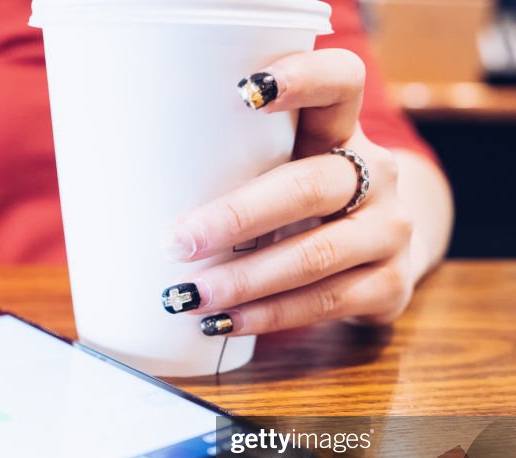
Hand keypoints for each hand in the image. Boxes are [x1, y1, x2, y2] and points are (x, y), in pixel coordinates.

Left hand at [159, 49, 427, 336]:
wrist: (375, 257)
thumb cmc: (298, 208)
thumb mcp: (278, 171)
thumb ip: (232, 166)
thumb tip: (124, 194)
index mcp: (342, 130)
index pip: (341, 83)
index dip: (303, 77)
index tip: (246, 89)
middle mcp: (376, 174)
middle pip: (310, 186)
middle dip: (236, 218)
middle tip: (176, 243)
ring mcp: (389, 230)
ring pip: (316, 254)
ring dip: (244, 281)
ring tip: (189, 297)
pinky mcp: (391, 284)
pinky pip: (327, 302)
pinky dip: (269, 315)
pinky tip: (226, 323)